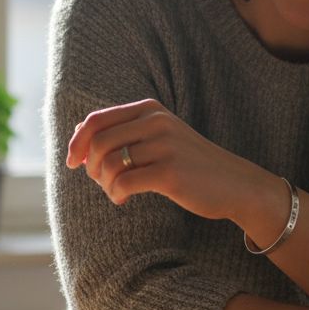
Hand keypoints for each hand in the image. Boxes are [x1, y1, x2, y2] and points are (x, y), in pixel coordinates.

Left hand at [66, 98, 277, 219]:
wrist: (235, 184)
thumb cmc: (190, 164)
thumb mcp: (160, 137)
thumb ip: (124, 132)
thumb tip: (78, 134)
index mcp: (151, 110)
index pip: (97, 120)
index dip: (77, 142)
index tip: (73, 162)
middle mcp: (157, 122)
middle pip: (99, 142)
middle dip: (91, 167)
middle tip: (100, 182)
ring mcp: (165, 146)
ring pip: (110, 164)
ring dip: (105, 184)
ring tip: (116, 192)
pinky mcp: (170, 173)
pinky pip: (123, 183)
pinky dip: (116, 194)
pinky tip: (123, 200)